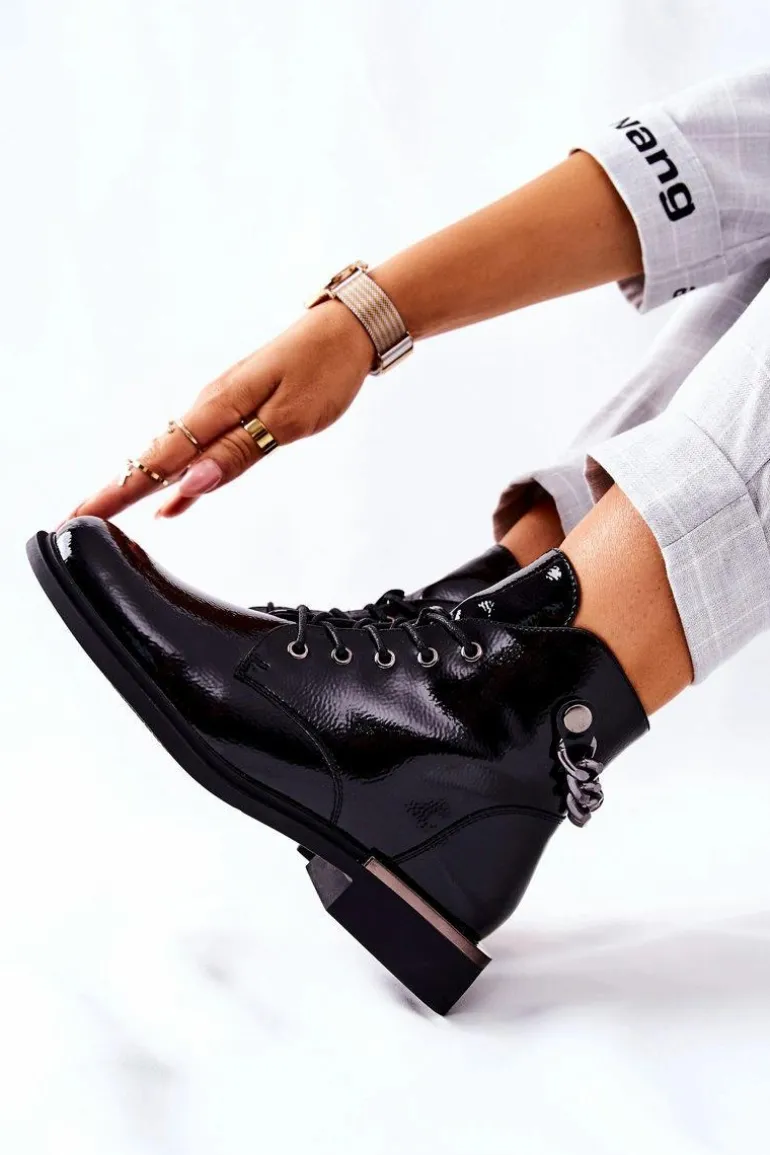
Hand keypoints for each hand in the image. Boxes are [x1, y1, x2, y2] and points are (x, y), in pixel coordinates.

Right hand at [69, 299, 374, 520]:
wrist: (348, 330)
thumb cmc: (323, 370)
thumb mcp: (287, 420)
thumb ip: (237, 454)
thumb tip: (190, 483)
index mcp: (218, 409)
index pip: (158, 462)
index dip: (118, 492)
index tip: (82, 514)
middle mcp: (210, 406)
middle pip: (154, 459)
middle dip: (114, 490)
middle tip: (76, 519)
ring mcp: (222, 408)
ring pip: (173, 455)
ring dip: (139, 483)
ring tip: (105, 512)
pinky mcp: (237, 410)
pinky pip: (198, 449)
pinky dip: (180, 477)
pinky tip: (170, 501)